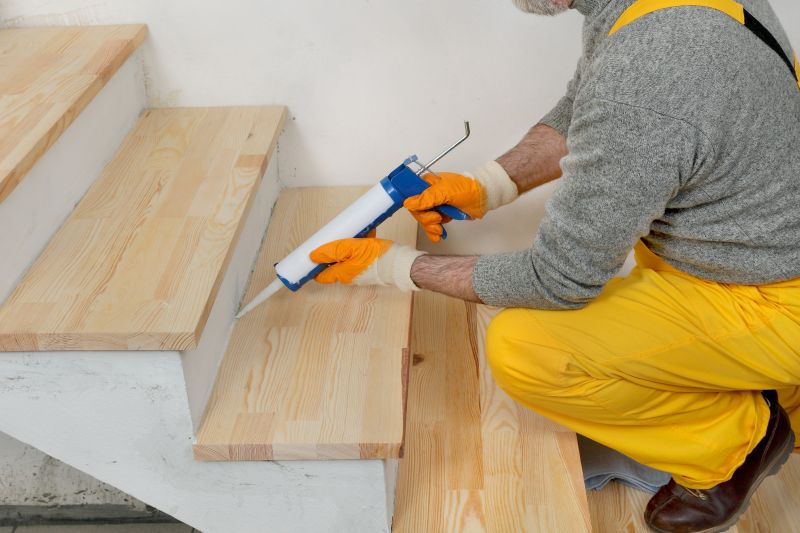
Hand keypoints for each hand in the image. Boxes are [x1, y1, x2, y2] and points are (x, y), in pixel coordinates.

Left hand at [309, 236, 424, 290]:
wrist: (400, 264)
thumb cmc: (377, 258)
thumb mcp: (351, 248)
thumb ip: (332, 251)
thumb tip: (313, 256)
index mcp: (341, 273)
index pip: (321, 275)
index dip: (314, 266)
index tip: (310, 257)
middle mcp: (349, 276)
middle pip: (334, 264)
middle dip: (333, 251)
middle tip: (334, 238)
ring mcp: (360, 272)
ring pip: (348, 258)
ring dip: (348, 246)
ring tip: (354, 233)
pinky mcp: (370, 267)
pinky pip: (359, 255)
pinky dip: (360, 245)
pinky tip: (366, 234)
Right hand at [403, 161, 517, 241]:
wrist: (484, 198)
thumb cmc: (469, 189)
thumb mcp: (446, 191)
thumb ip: (427, 198)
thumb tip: (409, 202)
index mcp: (428, 183)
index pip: (411, 196)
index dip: (414, 206)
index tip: (420, 213)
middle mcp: (430, 194)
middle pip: (418, 211)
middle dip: (426, 219)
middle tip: (437, 219)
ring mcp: (436, 205)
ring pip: (425, 220)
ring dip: (431, 227)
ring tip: (439, 229)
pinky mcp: (442, 214)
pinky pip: (433, 226)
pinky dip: (434, 232)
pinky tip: (438, 235)